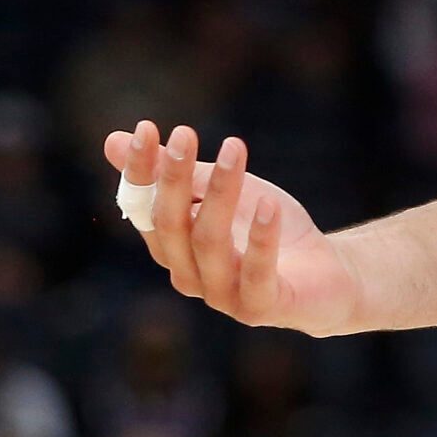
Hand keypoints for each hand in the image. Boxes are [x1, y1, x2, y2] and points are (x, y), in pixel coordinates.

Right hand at [103, 121, 363, 334]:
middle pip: (172, 225)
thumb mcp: (220, 191)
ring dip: (221, 192)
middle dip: (175, 177)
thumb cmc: (260, 228)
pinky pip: (256, 272)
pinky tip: (268, 204)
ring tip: (235, 148)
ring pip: (209, 242)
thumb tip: (111, 140)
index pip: (144, 209)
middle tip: (185, 133)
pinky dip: (260, 238)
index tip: (145, 129)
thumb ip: (177, 173)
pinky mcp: (260, 307)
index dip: (141, 171)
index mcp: (172, 248)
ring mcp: (222, 296)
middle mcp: (188, 275)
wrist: (325, 273)